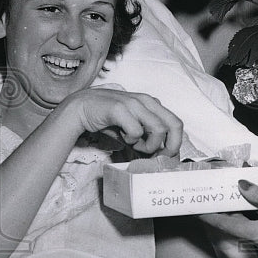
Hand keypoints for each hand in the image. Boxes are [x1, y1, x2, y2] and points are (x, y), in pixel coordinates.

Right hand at [60, 87, 182, 155]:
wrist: (81, 109)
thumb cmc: (109, 120)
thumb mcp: (133, 128)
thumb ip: (148, 137)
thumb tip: (162, 156)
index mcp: (152, 104)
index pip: (176, 123)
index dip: (175, 143)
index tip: (164, 155)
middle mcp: (146, 101)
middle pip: (174, 125)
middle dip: (169, 146)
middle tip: (155, 155)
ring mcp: (134, 103)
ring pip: (158, 129)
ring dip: (148, 144)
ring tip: (134, 144)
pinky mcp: (119, 108)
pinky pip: (136, 130)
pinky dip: (131, 139)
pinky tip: (122, 136)